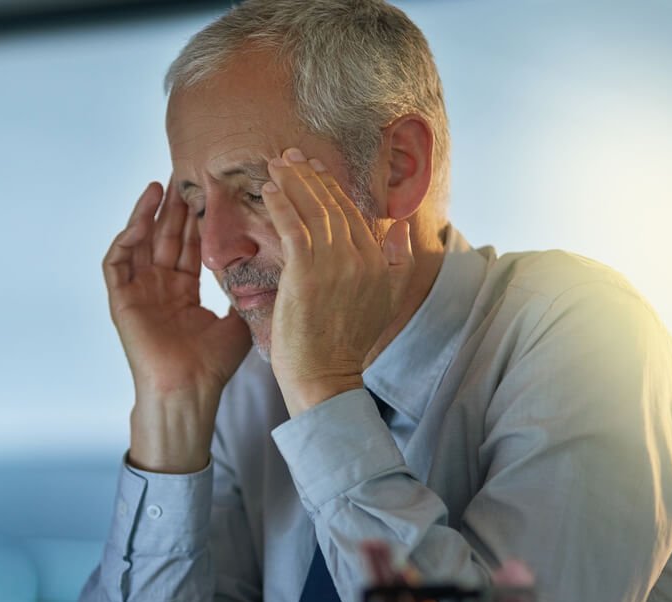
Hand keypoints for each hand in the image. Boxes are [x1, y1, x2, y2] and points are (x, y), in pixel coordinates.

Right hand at [103, 181, 251, 471]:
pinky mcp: (120, 301)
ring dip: (146, 214)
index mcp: (183, 294)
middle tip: (185, 175)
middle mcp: (159, 289)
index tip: (209, 193)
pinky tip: (140, 219)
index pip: (187, 247)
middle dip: (174, 208)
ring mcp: (138, 294)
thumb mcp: (237, 320)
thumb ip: (245, 292)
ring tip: (159, 186)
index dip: (196, 221)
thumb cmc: (212, 366)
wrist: (190, 392)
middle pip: (164, 238)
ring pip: (138, 243)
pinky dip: (126, 239)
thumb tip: (271, 266)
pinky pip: (116, 263)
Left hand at [262, 148, 414, 415]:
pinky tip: (269, 190)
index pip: (353, 214)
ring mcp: (335, 263)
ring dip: (293, 183)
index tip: (313, 168)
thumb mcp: (385, 300)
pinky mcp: (307, 272)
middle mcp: (362, 257)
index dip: (332, 188)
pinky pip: (293, 227)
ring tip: (276, 165)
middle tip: (290, 155)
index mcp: (380, 261)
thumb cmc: (347, 343)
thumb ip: (397, 259)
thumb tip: (402, 224)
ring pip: (313, 211)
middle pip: (333, 206)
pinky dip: (281, 204)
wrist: (326, 377)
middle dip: (310, 176)